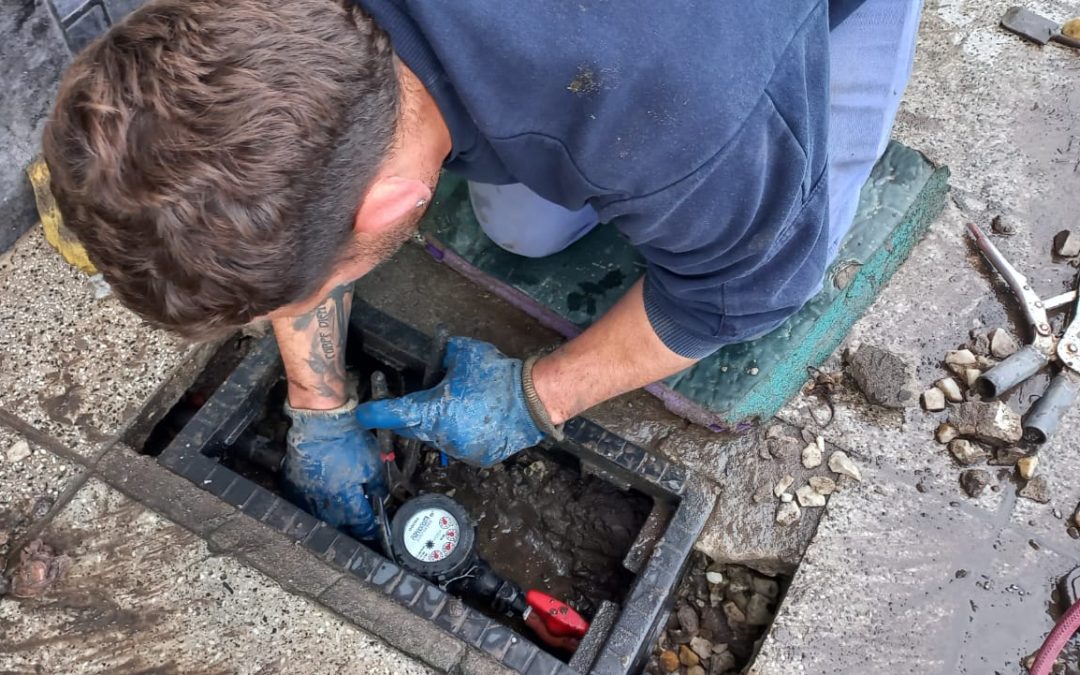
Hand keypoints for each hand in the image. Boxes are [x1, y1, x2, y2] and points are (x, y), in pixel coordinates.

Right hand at [283, 398, 385, 539]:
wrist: (321, 423)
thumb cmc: (347, 441)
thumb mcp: (372, 464)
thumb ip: (376, 485)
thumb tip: (378, 496)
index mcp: (346, 500)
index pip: (361, 523)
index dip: (370, 527)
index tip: (374, 528)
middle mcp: (324, 503)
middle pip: (340, 526)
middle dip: (351, 527)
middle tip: (358, 525)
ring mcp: (306, 495)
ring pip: (321, 518)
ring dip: (333, 520)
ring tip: (341, 518)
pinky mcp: (294, 485)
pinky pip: (304, 503)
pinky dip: (314, 506)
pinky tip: (321, 503)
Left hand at [354, 337, 545, 466]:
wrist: (534, 400)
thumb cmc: (497, 375)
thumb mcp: (465, 353)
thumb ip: (444, 356)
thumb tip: (438, 359)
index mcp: (433, 410)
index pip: (393, 414)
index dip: (374, 414)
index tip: (362, 415)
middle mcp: (441, 435)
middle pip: (415, 429)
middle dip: (412, 418)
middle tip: (417, 405)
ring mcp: (460, 451)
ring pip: (440, 439)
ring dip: (443, 426)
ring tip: (464, 408)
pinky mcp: (477, 459)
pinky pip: (461, 447)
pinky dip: (463, 435)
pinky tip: (478, 421)